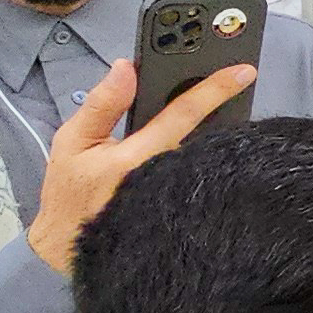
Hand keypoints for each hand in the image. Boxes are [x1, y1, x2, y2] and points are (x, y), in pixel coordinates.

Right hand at [22, 58, 255, 274]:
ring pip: (206, 158)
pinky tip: (213, 145)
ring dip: (218, 132)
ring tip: (227, 105)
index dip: (214, 90)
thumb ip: (102, 104)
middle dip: (225, 106)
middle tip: (241, 79)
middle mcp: (166, 179)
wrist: (71, 245)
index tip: (243, 71)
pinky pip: (202, 180)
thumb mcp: (72, 142)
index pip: (182, 115)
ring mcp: (179, 198)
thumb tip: (126, 67)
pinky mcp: (184, 214)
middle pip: (207, 135)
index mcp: (135, 159)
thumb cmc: (70, 193)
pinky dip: (210, 159)